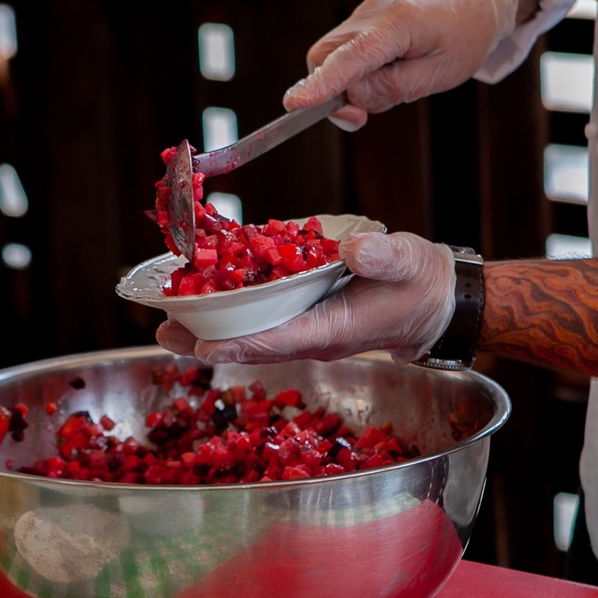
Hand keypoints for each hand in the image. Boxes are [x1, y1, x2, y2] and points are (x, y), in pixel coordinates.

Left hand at [156, 233, 456, 364]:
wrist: (434, 302)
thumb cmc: (419, 283)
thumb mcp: (409, 262)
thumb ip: (383, 256)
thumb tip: (353, 250)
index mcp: (334, 329)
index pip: (280, 340)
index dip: (240, 344)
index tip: (204, 346)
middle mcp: (313, 336)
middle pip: (252, 343)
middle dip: (207, 339)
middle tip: (163, 333)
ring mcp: (307, 330)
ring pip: (251, 335)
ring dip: (210, 330)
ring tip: (167, 325)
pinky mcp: (305, 318)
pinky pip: (263, 321)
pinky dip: (231, 313)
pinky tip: (203, 301)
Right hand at [284, 0, 518, 130]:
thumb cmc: (466, 32)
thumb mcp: (441, 73)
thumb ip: (392, 89)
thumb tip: (350, 102)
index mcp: (400, 23)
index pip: (351, 57)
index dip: (323, 83)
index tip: (295, 105)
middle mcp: (373, 13)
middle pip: (324, 55)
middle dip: (330, 90)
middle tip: (362, 116)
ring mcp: (364, 12)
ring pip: (331, 56)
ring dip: (348, 82)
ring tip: (391, 84)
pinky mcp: (363, 17)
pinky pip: (345, 51)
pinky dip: (356, 70)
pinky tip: (390, 69)